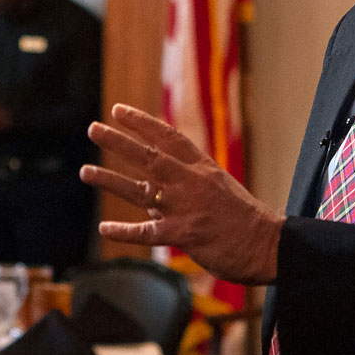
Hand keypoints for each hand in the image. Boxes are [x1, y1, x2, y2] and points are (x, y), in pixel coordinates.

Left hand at [81, 103, 281, 284]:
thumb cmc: (245, 219)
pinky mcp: (184, 234)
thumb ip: (185, 188)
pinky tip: (105, 228)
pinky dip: (124, 230)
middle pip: (149, 156)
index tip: (119, 110)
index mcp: (202, 168)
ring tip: (86, 171)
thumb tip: (151, 196)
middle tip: (93, 129)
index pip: (168, 137)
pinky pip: (147, 232)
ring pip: (140, 190)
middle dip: (118, 142)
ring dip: (110, 180)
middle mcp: (191, 182)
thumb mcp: (219, 189)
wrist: (269, 244)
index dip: (142, 123)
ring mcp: (186, 207)